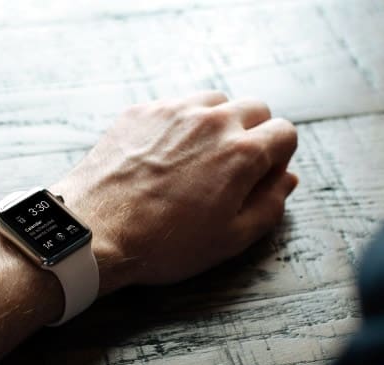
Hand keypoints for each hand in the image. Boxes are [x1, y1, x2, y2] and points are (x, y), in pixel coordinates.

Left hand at [52, 91, 298, 294]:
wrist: (95, 232)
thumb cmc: (163, 244)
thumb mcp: (230, 239)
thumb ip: (269, 205)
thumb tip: (287, 179)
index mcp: (242, 152)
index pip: (285, 132)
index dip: (278, 157)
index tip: (261, 177)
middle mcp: (211, 120)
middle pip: (254, 108)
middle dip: (253, 134)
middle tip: (231, 170)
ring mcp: (173, 111)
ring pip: (214, 102)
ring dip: (217, 124)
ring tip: (197, 161)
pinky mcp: (141, 112)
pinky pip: (174, 107)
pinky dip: (179, 125)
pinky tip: (163, 157)